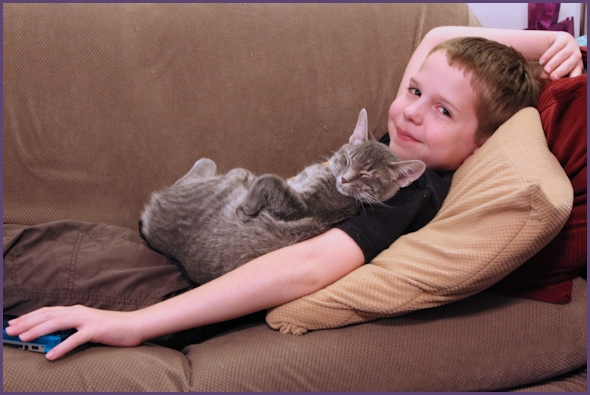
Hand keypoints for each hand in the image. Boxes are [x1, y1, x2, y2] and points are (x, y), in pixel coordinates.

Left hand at [5, 305, 143, 359]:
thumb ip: (72, 330)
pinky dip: (62, 347)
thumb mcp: (88, 327)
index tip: (13, 323)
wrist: (136, 325)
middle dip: (27, 322)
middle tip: (10, 329)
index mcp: (76, 311)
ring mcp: (88, 320)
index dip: (29, 317)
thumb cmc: (112, 328)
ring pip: (58, 323)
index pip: (48, 312)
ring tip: (23, 338)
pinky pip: (75, 339)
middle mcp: (79, 312)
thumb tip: (53, 339)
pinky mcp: (96, 330)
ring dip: (38, 330)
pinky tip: (51, 355)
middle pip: (48, 315)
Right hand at [539, 32, 583, 79]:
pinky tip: (541, 62)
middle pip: (569, 64)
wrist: (560, 43)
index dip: (573, 78)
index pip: (577, 73)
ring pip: (562, 56)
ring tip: (546, 70)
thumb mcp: (558, 69)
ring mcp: (571, 47)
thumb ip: (552, 75)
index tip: (566, 84)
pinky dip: (548, 55)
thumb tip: (544, 80)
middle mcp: (577, 56)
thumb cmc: (559, 61)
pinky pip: (556, 47)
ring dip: (553, 63)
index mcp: (577, 66)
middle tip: (552, 77)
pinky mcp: (563, 39)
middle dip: (560, 71)